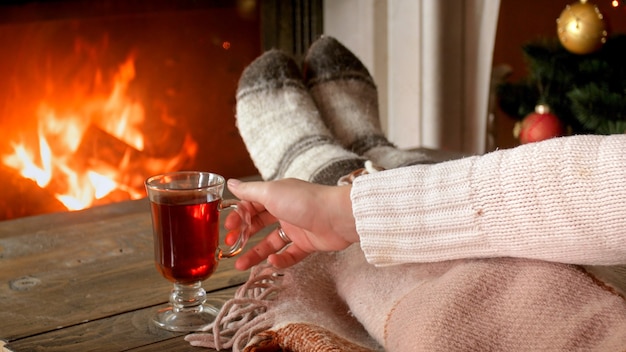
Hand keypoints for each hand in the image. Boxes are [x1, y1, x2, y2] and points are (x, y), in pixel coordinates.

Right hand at [225, 178, 358, 269]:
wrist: (337, 216)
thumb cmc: (304, 201)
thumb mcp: (271, 193)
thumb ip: (249, 192)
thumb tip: (230, 183)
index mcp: (276, 195)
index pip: (251, 205)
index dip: (238, 216)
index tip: (228, 228)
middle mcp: (285, 210)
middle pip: (259, 225)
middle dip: (244, 235)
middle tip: (230, 246)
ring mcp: (296, 228)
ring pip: (271, 243)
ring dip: (256, 254)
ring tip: (240, 265)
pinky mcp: (307, 243)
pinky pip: (290, 255)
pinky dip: (280, 260)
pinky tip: (271, 263)